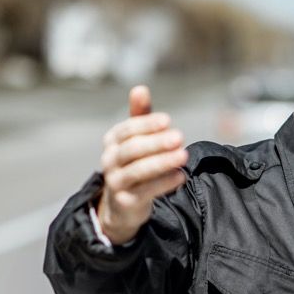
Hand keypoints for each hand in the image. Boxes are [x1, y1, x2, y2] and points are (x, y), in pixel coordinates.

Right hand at [97, 85, 187, 244]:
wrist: (121, 205)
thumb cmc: (132, 164)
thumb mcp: (135, 141)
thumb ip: (140, 117)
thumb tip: (140, 88)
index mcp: (112, 141)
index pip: (127, 129)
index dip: (146, 124)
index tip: (168, 120)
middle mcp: (110, 160)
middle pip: (132, 149)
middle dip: (156, 142)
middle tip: (180, 136)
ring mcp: (116, 182)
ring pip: (138, 171)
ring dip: (162, 162)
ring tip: (184, 155)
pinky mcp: (126, 201)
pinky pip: (145, 191)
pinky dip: (164, 183)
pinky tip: (181, 176)